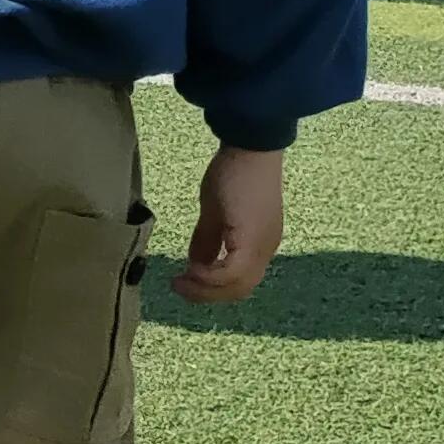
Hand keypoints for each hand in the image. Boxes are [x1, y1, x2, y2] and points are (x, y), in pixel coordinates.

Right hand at [172, 142, 282, 304]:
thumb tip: (195, 263)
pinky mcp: (252, 239)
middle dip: (206, 294)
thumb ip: (207, 239)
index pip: (240, 281)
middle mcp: (265, 250)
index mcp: (259, 244)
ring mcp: (262, 246)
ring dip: (206, 289)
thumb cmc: (234, 172)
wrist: (251, 148)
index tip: (183, 280)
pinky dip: (209, 276)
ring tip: (180, 281)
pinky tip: (190, 268)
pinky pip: (232, 272)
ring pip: (238, 286)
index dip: (212, 288)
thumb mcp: (215, 212)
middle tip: (178, 287)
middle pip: (240, 289)